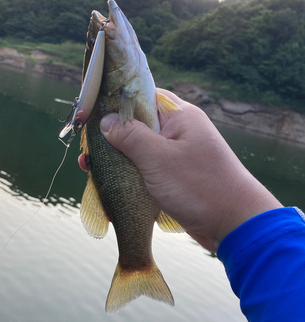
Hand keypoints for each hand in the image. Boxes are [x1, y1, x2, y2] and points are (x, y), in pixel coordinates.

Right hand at [79, 89, 281, 251]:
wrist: (235, 224)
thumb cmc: (199, 185)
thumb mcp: (158, 158)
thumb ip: (129, 136)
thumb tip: (106, 120)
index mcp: (180, 116)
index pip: (143, 97)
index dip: (117, 104)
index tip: (92, 115)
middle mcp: (179, 132)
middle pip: (137, 126)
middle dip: (111, 139)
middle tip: (87, 153)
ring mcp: (178, 155)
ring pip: (140, 151)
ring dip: (117, 160)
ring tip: (91, 171)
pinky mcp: (176, 177)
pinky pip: (148, 170)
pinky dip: (130, 177)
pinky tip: (110, 188)